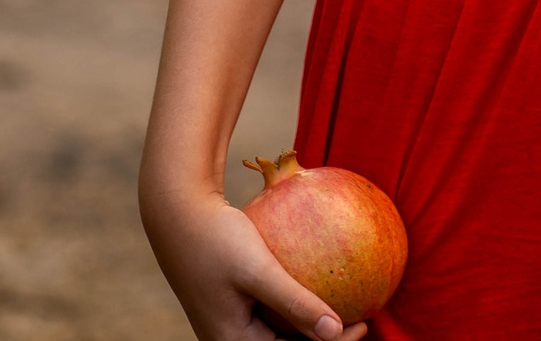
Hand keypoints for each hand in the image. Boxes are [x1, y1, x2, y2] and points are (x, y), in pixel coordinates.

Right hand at [143, 183, 366, 340]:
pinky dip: (296, 300)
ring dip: (310, 320)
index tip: (364, 323)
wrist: (177, 211)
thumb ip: (295, 303)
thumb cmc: (216, 239)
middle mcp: (230, 338)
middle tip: (362, 317)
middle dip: (324, 336)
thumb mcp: (259, 271)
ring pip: (279, 330)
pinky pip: (271, 307)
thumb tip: (334, 332)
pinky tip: (321, 277)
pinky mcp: (234, 301)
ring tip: (348, 299)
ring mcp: (230, 320)